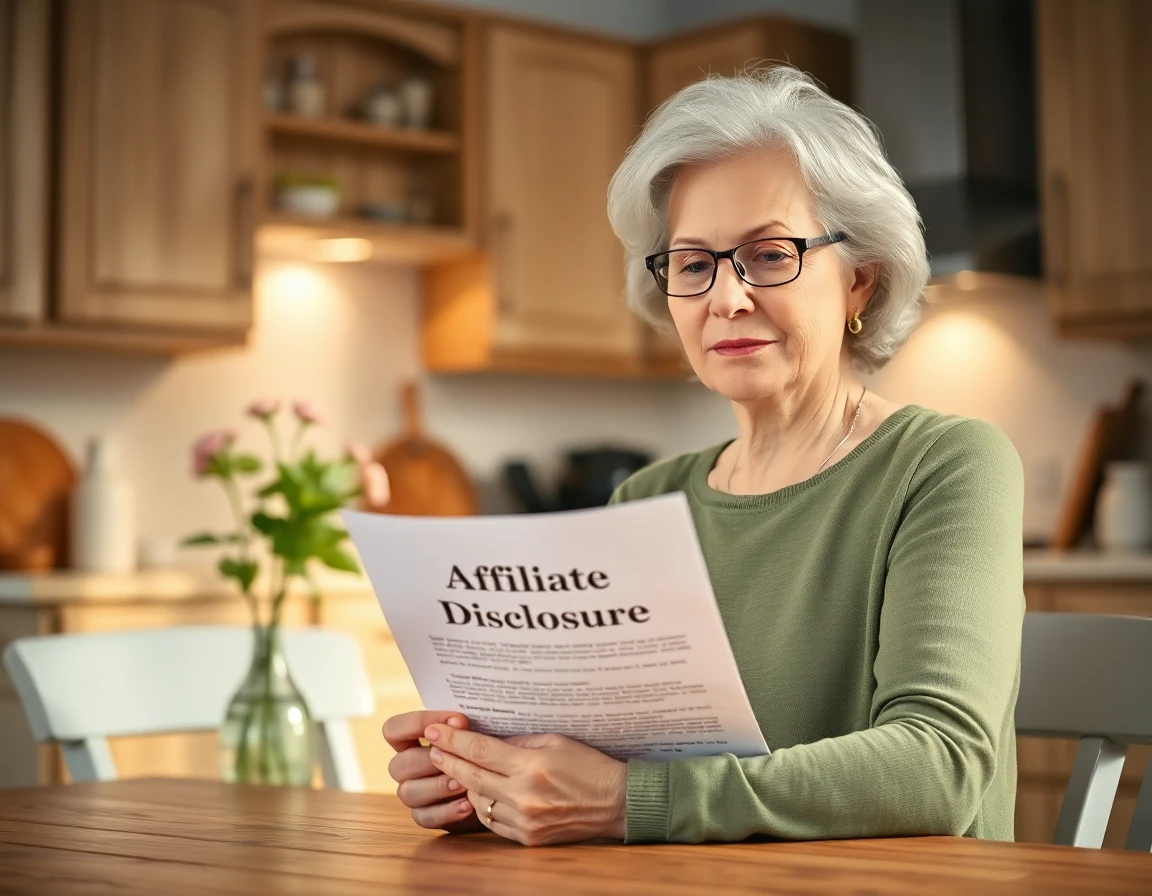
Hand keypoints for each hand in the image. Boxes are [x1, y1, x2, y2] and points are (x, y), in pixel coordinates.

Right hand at [383, 710, 483, 832]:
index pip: (394, 729)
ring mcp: (413, 793)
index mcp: (409, 741)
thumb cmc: (478, 750)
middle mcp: (406, 768)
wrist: (494, 781)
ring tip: (463, 784)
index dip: (418, 723)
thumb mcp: (471, 733)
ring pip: (407, 793)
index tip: (457, 721)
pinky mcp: (425, 816)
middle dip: (428, 760)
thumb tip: (458, 723)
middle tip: (457, 758)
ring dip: (437, 786)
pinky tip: (468, 804)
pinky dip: (446, 812)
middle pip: (398, 765)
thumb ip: (460, 726)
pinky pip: (423, 817)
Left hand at [424, 723, 626, 845]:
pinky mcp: (528, 838)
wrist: (615, 803)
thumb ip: (517, 742)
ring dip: (464, 784)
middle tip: (432, 748)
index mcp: (532, 766)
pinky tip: (480, 792)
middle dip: (448, 760)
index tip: (435, 731)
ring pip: (477, 801)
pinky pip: (492, 822)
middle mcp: (524, 796)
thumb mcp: (555, 741)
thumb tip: (485, 742)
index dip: (454, 740)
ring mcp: (524, 821)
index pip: (480, 751)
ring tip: (456, 769)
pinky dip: (483, 806)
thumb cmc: (588, 765)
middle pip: (471, 777)